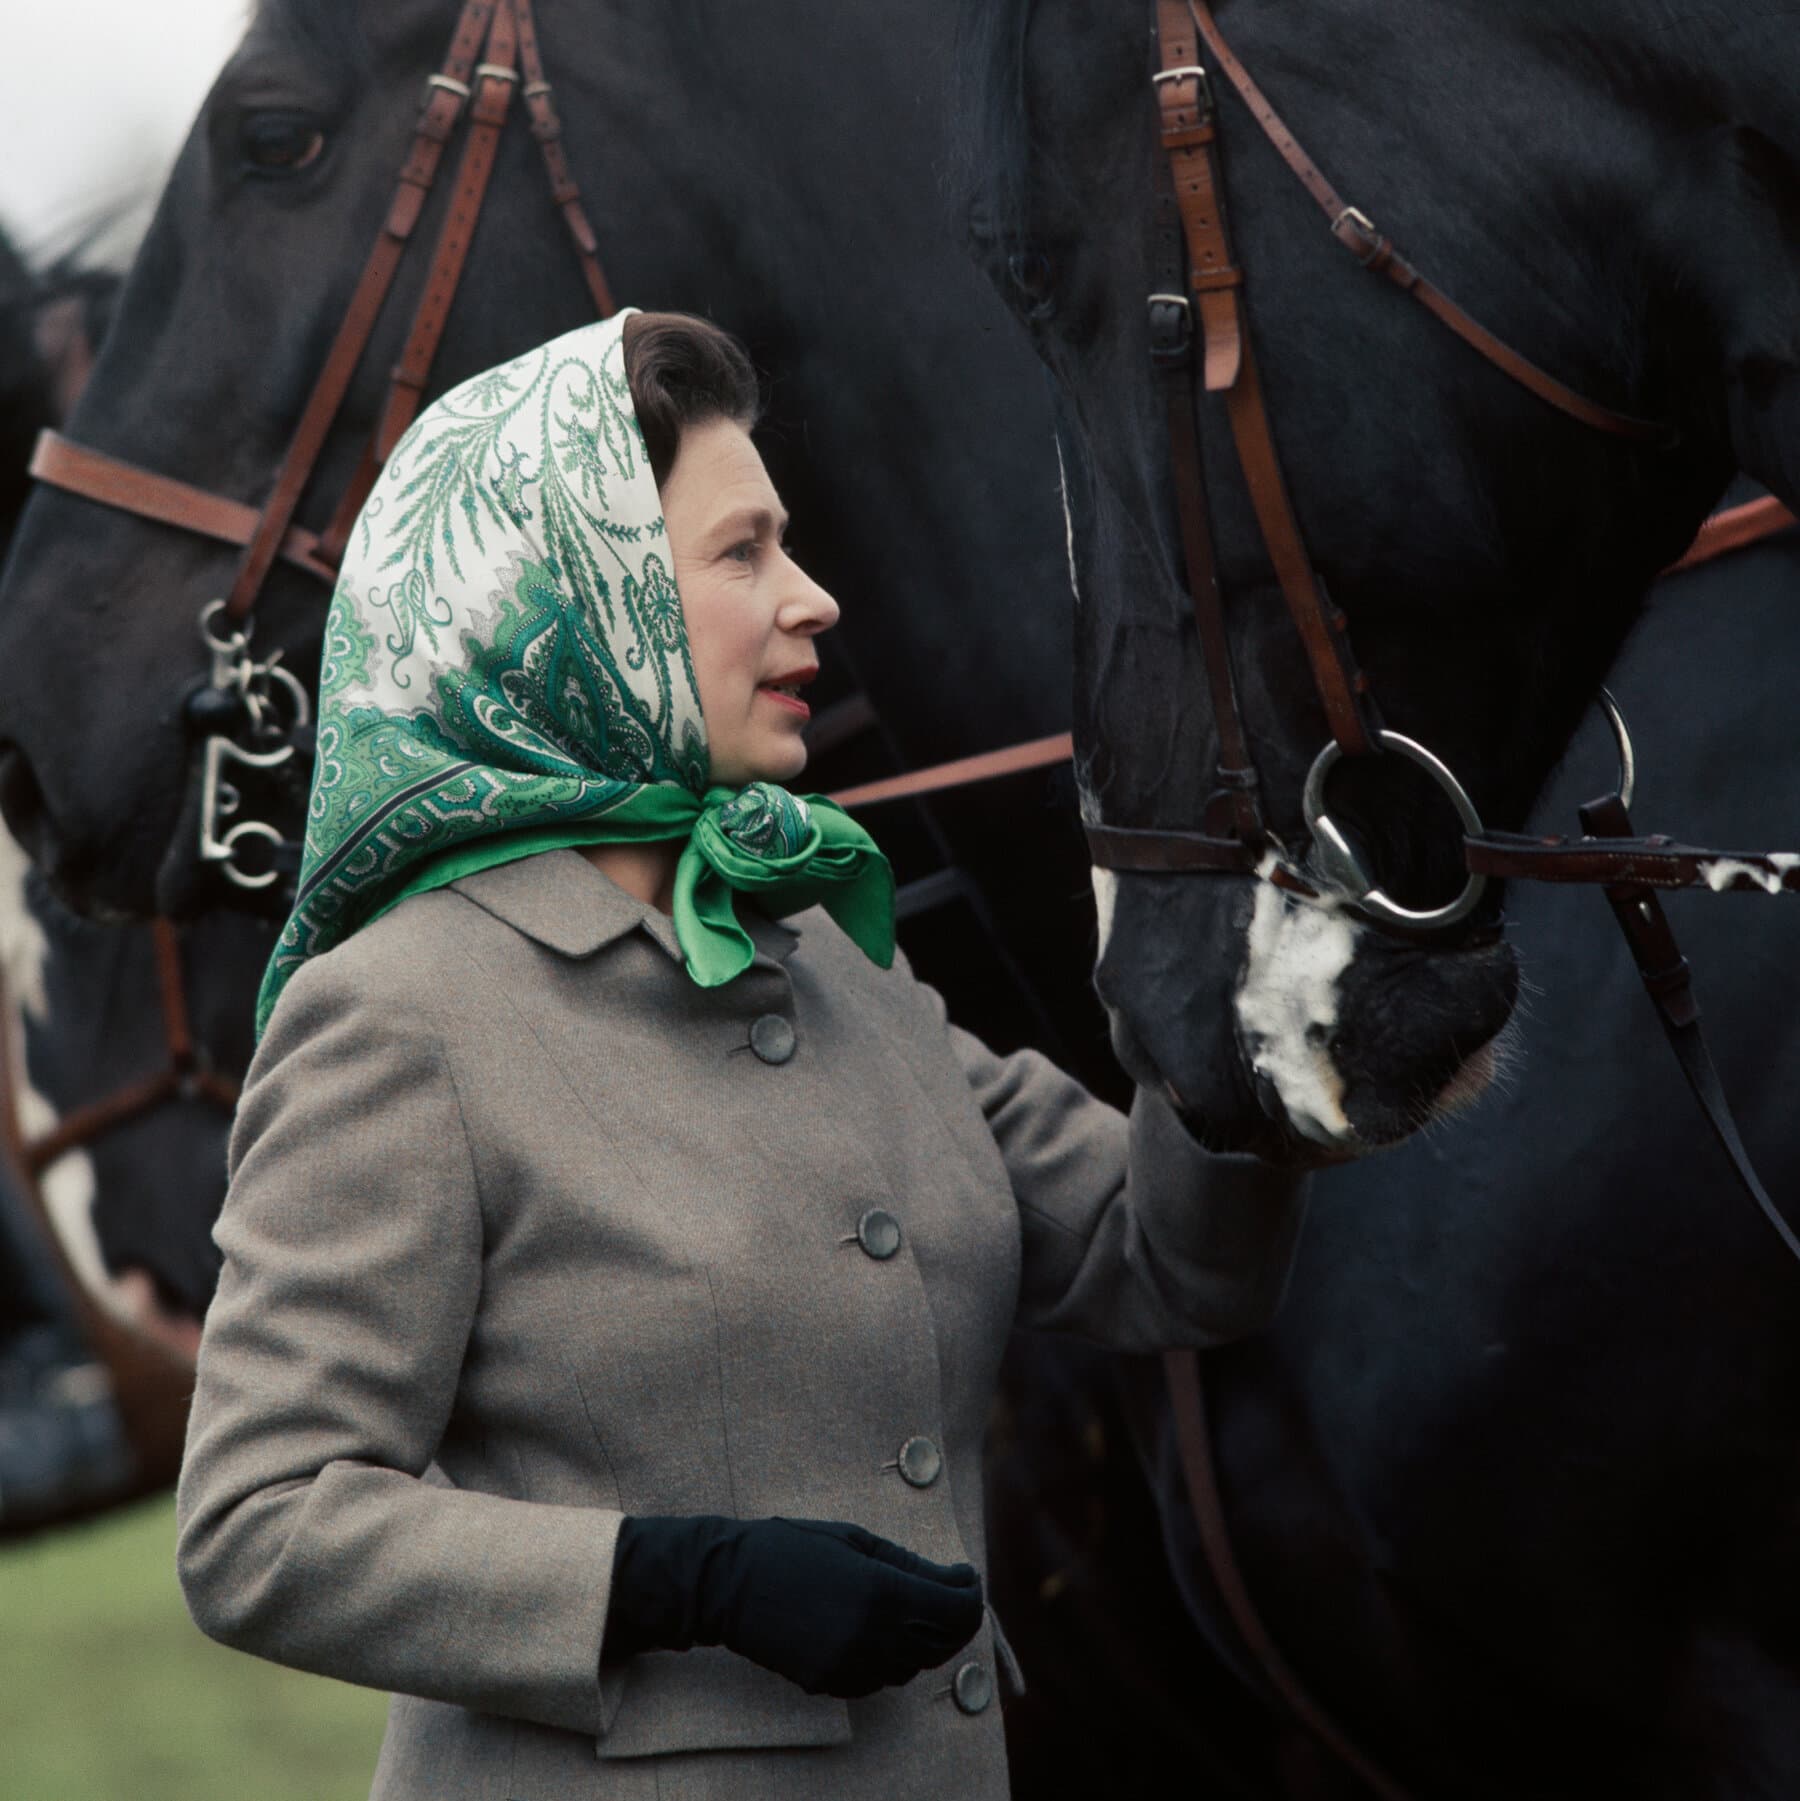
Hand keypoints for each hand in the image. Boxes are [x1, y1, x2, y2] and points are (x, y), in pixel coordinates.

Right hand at [607, 1514, 984, 1696]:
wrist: (729, 1585)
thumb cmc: (791, 1547)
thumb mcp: (854, 1541)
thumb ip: (908, 1564)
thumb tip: (952, 1580)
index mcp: (881, 1594)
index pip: (956, 1611)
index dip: (971, 1594)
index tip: (967, 1576)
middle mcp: (872, 1638)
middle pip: (943, 1644)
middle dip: (957, 1617)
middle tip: (953, 1591)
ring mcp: (851, 1667)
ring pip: (914, 1666)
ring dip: (926, 1638)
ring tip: (916, 1606)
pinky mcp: (831, 1685)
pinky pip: (881, 1678)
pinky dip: (894, 1656)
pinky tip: (881, 1628)